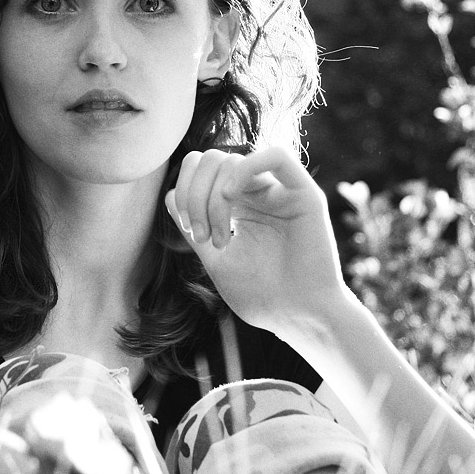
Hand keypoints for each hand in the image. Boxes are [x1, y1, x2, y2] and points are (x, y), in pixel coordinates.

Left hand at [166, 146, 345, 336]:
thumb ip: (194, 229)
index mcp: (239, 205)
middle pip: (212, 160)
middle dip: (194, 196)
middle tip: (202, 237)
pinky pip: (278, 156)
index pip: (202, 169)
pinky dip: (246, 168)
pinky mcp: (304, 195)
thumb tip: (170, 196)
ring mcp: (281, 191)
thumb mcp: (216, 260)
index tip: (191, 232)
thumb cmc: (262, 296)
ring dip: (212, 198)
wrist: (299, 318)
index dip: (185, 190)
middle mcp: (258, 193)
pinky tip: (232, 196)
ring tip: (219, 238)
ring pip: (233, 160)